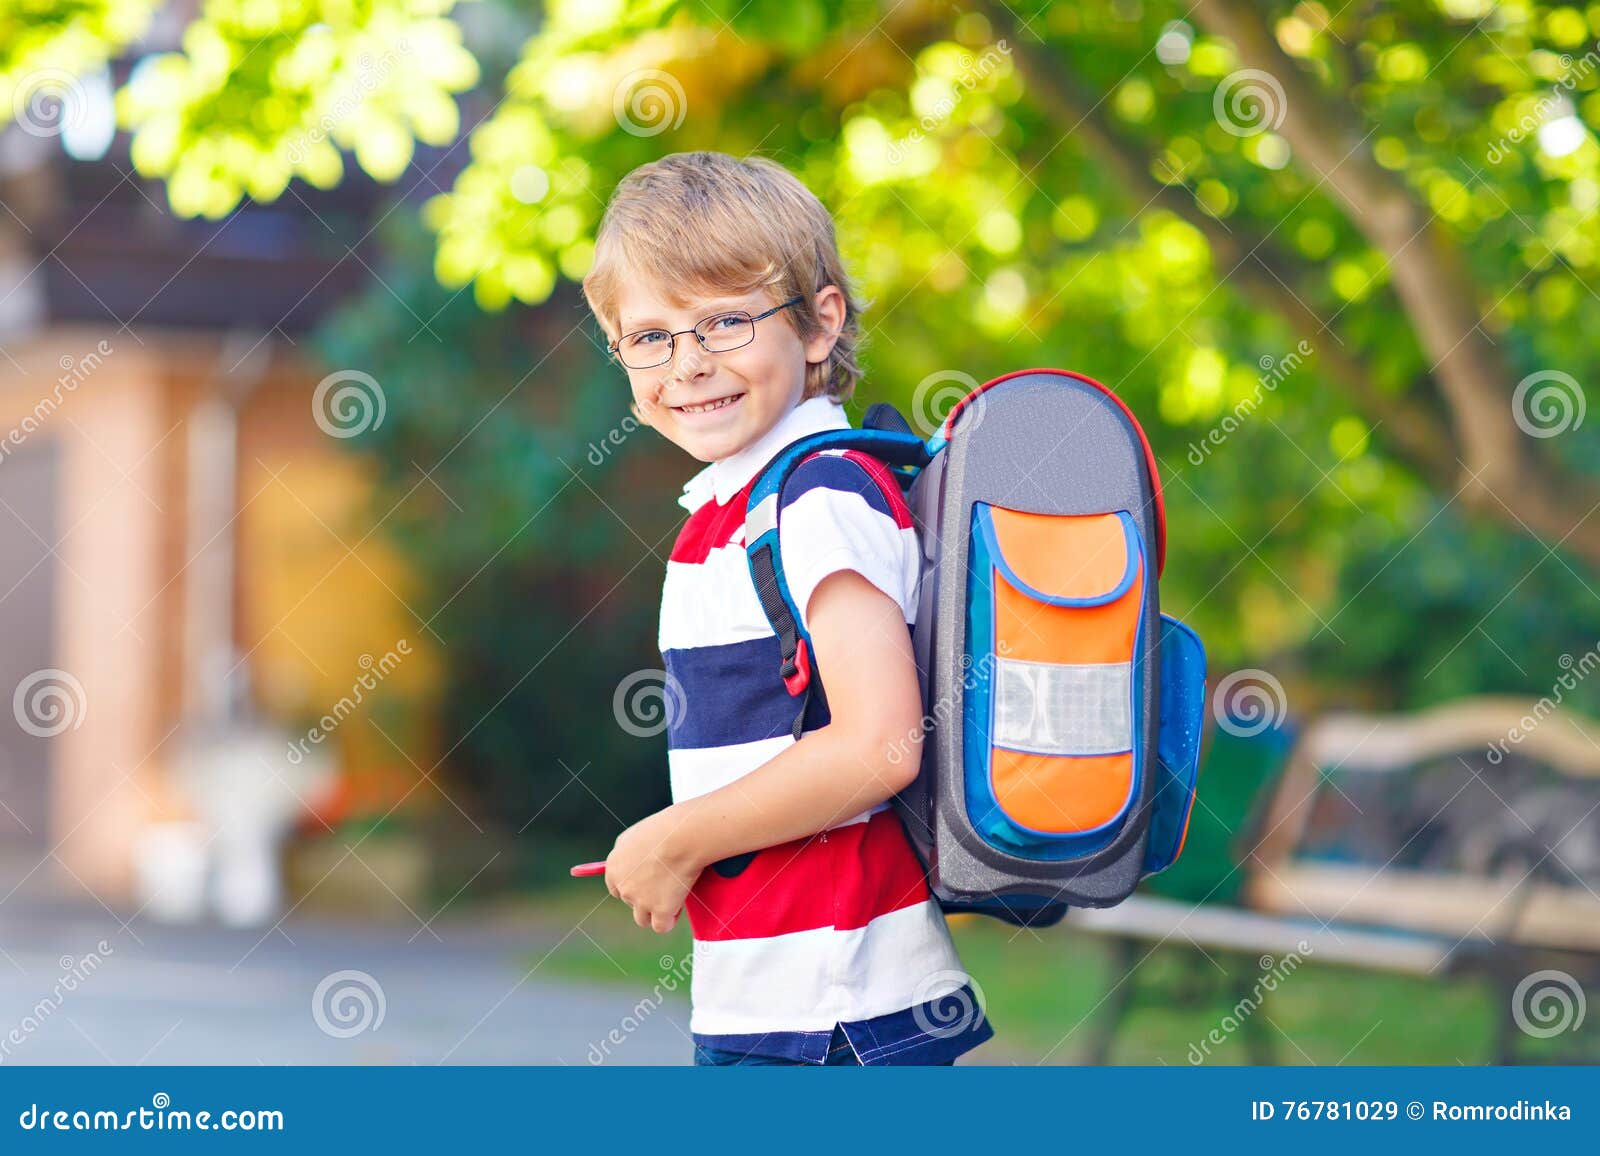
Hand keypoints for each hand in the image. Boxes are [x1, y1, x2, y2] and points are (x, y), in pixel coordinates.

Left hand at [605, 805, 703, 933]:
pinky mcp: (660, 910)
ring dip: (655, 912)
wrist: (682, 837)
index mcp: (614, 868)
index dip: (632, 887)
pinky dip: (669, 920)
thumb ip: (627, 854)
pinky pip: (661, 926)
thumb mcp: (634, 836)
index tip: (645, 883)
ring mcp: (641, 901)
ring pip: (643, 918)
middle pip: (630, 902)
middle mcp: (623, 886)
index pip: (616, 888)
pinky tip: (678, 908)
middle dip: (646, 897)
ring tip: (672, 898)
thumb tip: (630, 865)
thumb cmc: (664, 829)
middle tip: (665, 884)